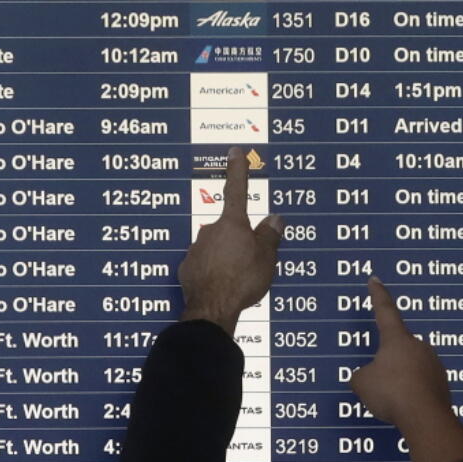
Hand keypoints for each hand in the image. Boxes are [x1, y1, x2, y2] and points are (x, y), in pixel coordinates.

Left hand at [179, 146, 282, 333]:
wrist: (212, 308)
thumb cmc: (242, 280)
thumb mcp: (266, 259)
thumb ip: (270, 236)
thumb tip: (274, 219)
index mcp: (233, 224)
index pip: (237, 190)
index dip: (238, 170)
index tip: (235, 151)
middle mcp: (211, 231)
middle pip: (229, 229)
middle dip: (239, 241)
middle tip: (252, 261)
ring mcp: (196, 249)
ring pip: (216, 248)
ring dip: (227, 258)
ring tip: (238, 279)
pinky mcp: (188, 268)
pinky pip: (205, 265)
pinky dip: (214, 272)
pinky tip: (222, 285)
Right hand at [350, 278, 452, 429]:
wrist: (424, 417)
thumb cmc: (390, 393)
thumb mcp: (361, 383)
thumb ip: (361, 376)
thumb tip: (367, 377)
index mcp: (397, 339)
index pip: (385, 311)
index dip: (378, 295)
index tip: (375, 280)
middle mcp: (419, 346)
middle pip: (398, 348)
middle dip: (388, 363)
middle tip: (380, 383)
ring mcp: (434, 364)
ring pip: (411, 368)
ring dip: (401, 380)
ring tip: (392, 401)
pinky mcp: (443, 384)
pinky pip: (422, 385)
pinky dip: (412, 394)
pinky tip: (406, 407)